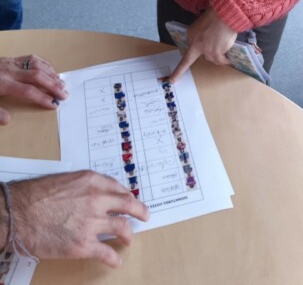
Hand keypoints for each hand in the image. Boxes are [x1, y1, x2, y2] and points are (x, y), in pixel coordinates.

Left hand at [0, 55, 67, 124]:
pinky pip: (31, 58)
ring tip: (62, 83)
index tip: (54, 105)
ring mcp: (11, 63)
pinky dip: (44, 63)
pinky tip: (50, 69)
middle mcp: (10, 71)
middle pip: (37, 76)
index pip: (28, 91)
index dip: (42, 98)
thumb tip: (7, 120)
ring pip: (36, 65)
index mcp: (2, 84)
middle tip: (65, 94)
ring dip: (51, 74)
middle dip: (52, 85)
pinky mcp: (10, 58)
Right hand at [8, 171, 149, 266]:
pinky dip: (114, 258)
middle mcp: (97, 200)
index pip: (118, 188)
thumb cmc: (36, 195)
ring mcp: (92, 223)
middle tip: (145, 215)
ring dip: (128, 235)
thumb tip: (96, 193)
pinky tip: (116, 260)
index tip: (131, 201)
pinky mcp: (83, 245)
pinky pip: (107, 253)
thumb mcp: (66, 180)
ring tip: (129, 239)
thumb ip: (85, 185)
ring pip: (122, 229)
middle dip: (140, 211)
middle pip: (128, 205)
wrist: (19, 214)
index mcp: (92, 181)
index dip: (127, 196)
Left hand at [169, 8, 236, 81]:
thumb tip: (204, 46)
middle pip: (200, 56)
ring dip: (218, 55)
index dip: (178, 71)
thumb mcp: (200, 25)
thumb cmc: (215, 17)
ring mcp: (206, 50)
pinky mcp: (216, 53)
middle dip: (208, 53)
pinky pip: (221, 61)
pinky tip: (228, 58)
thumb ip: (198, 37)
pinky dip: (225, 60)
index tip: (171, 80)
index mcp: (191, 36)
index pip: (184, 54)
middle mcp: (196, 45)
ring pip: (211, 59)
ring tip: (224, 46)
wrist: (224, 15)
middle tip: (210, 49)